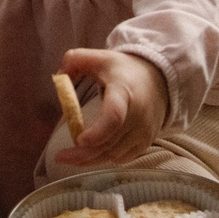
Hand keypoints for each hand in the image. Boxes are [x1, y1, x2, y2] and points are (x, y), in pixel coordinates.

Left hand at [46, 49, 168, 169]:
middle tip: (60, 157)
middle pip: (109, 142)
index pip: (114, 117)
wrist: (159, 80)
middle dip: (82, 153)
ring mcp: (144, 131)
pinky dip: (104, 160)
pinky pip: (122, 158)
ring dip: (90, 159)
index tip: (79, 139)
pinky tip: (89, 157)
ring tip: (69, 158)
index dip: (97, 132)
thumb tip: (59, 76)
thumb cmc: (123, 70)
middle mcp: (137, 115)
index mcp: (124, 92)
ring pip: (113, 154)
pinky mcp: (146, 142)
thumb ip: (75, 59)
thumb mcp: (100, 58)